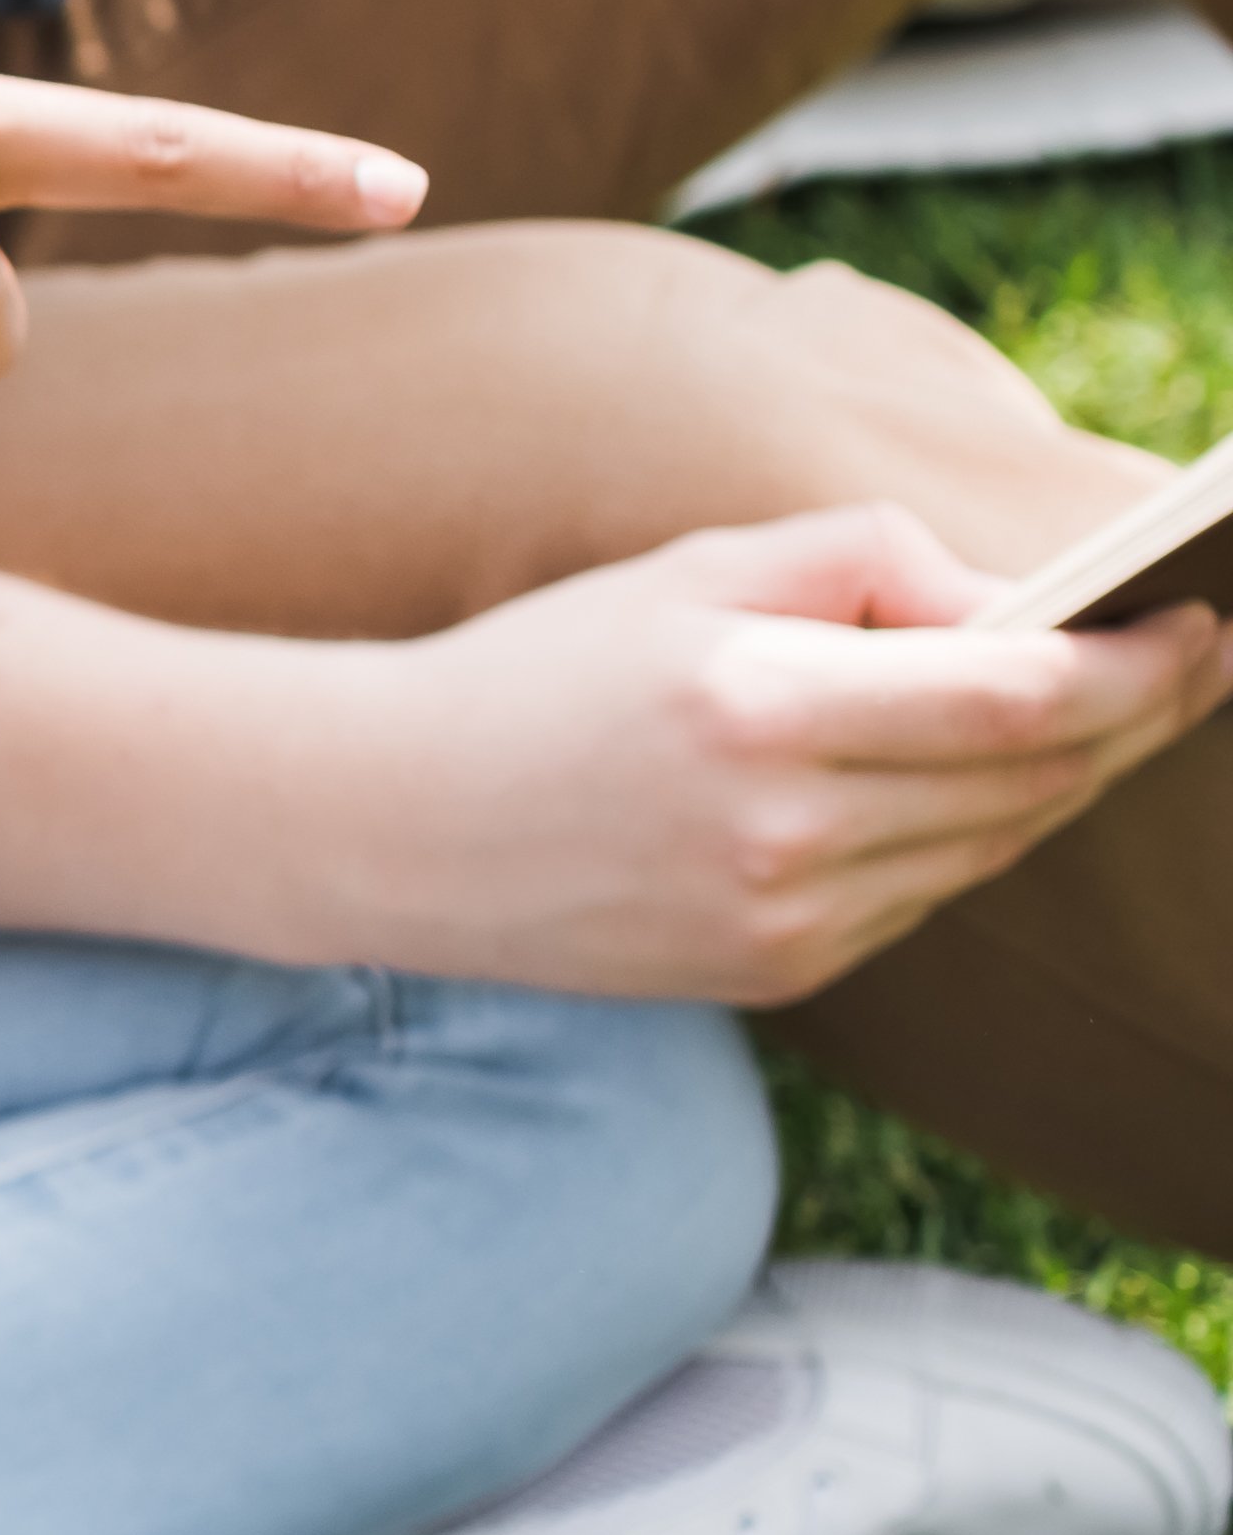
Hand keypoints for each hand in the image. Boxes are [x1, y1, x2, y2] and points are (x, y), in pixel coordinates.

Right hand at [292, 509, 1232, 1001]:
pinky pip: (920, 899)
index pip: (1021, 698)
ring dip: (1051, 780)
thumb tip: (1015, 611)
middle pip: (1032, 780)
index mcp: (758, 705)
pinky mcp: (771, 973)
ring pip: (992, 846)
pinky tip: (946, 788)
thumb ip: (866, 562)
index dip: (1140, 668)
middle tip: (1185, 664)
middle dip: (1128, 718)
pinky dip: (958, 837)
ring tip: (1082, 715)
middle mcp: (780, 830)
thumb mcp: (689, 569)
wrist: (385, 824)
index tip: (1203, 625)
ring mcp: (779, 920)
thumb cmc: (538, 669)